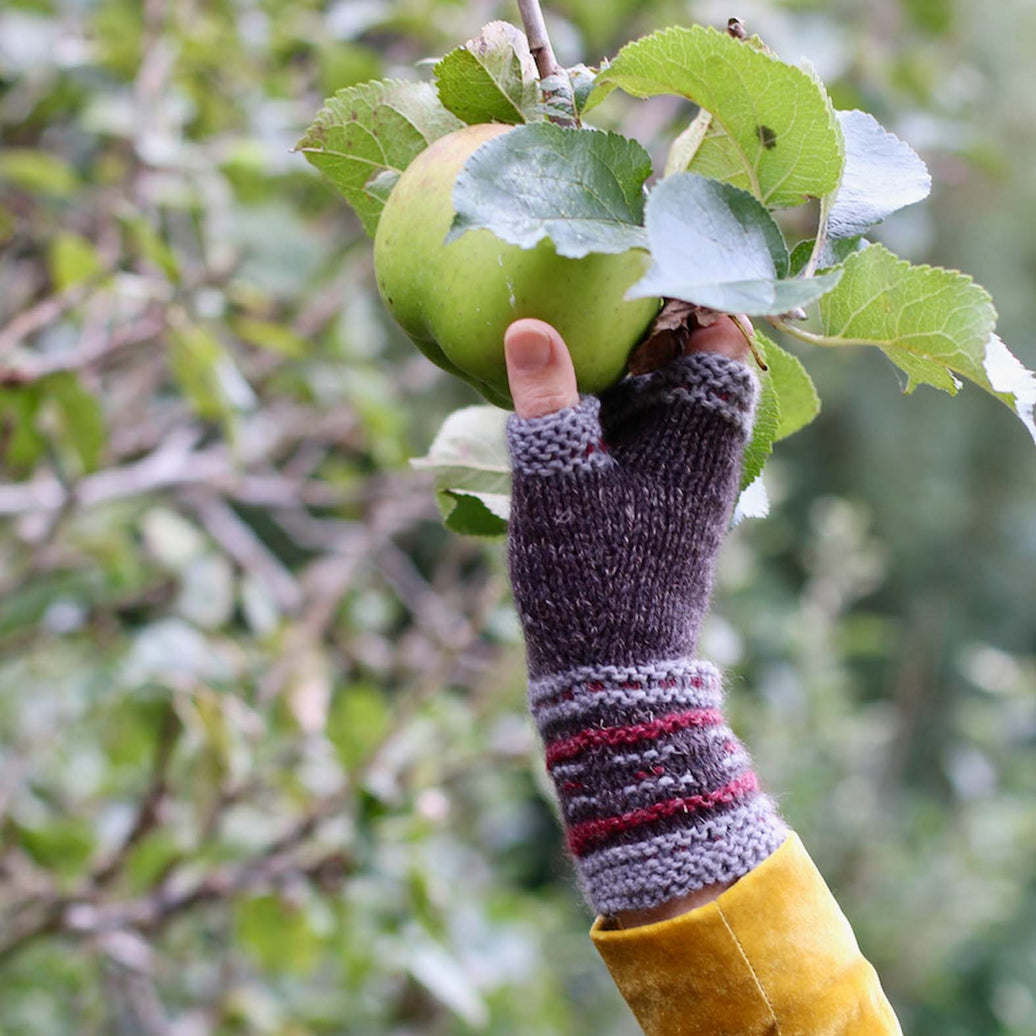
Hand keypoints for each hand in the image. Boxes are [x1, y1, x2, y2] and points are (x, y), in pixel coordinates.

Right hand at [502, 316, 785, 923]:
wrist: (614, 674)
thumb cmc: (590, 574)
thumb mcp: (555, 478)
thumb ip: (546, 397)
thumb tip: (529, 323)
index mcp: (703, 425)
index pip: (718, 324)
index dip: (681, 285)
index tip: (626, 260)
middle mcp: (712, 446)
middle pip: (692, 354)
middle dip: (644, 321)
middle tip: (583, 290)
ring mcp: (693, 477)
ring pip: (668, 395)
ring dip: (627, 366)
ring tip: (567, 337)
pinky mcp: (669, 504)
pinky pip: (651, 432)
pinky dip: (619, 408)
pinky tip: (570, 404)